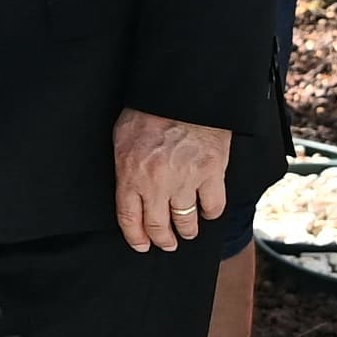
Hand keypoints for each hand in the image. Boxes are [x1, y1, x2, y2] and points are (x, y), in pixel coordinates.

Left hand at [112, 109, 230, 252]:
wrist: (181, 91)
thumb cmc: (149, 109)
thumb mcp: (122, 136)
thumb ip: (124, 166)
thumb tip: (125, 187)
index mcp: (131, 174)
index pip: (130, 219)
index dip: (136, 237)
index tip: (142, 245)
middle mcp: (157, 183)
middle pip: (158, 226)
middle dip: (162, 239)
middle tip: (166, 243)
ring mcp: (186, 179)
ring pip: (186, 220)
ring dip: (186, 230)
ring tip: (187, 232)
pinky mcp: (211, 171)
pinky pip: (214, 205)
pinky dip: (211, 212)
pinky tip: (207, 211)